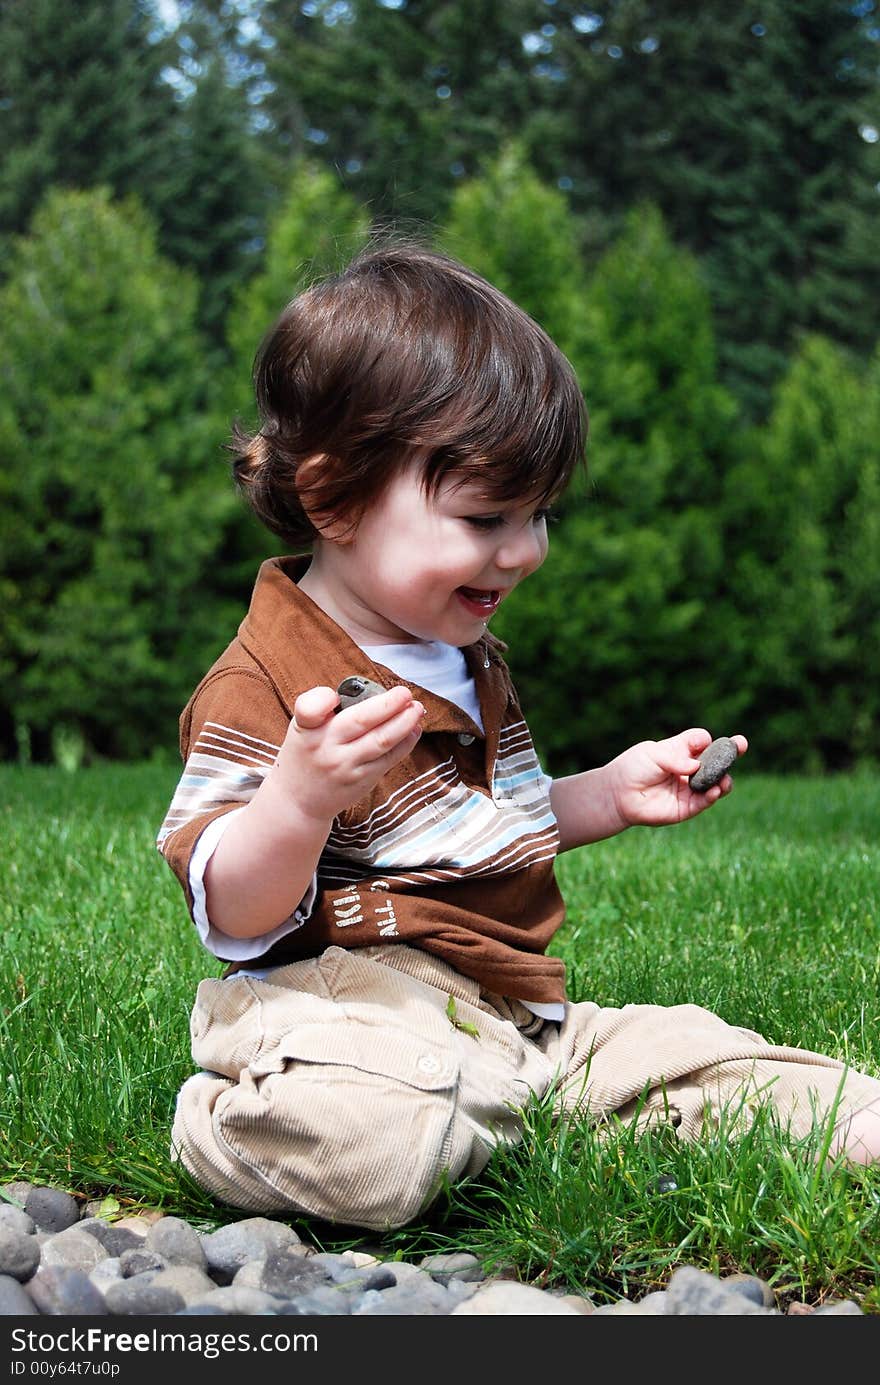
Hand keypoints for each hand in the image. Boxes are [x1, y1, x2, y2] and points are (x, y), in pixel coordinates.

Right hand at [272, 683, 425, 824]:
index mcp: (305, 728)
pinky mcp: (362, 780)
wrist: (298, 801)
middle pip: (361, 721)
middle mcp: (325, 747)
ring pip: (382, 740)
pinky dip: (405, 742)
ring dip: (404, 722)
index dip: (323, 699)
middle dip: (388, 704)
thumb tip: (370, 693)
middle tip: (404, 692)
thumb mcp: (301, 728)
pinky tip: (414, 729)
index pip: (309, 708)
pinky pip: (389, 758)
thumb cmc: (305, 754)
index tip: (335, 695)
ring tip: (417, 708)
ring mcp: (345, 765)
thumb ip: (324, 709)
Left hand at [607, 728, 747, 829]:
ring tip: (724, 778)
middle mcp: (689, 769)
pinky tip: (715, 790)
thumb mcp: (653, 754)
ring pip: (716, 782)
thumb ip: (676, 758)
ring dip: (724, 778)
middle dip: (730, 753)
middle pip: (715, 761)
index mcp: (681, 751)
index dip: (709, 740)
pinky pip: (704, 801)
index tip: (710, 740)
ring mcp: (690, 788)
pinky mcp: (687, 807)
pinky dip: (712, 796)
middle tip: (741, 744)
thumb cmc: (632, 768)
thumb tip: (697, 766)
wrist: (617, 794)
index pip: (702, 742)